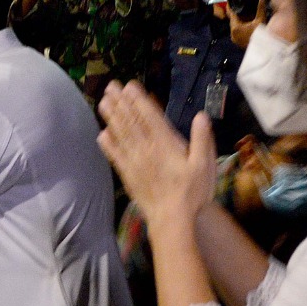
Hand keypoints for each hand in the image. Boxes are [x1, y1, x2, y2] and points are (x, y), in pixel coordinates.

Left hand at [97, 80, 215, 226]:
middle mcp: (146, 149)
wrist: (171, 219)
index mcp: (165, 144)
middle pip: (131, 121)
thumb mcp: (204, 165)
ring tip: (103, 102)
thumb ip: (202, 139)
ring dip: (111, 117)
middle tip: (110, 86)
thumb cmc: (192, 193)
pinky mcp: (127, 175)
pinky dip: (108, 144)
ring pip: (120, 135)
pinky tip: (101, 134)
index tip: (129, 86)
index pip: (149, 116)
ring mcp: (134, 162)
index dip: (139, 100)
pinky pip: (115, 156)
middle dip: (121, 103)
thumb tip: (201, 116)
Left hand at [228, 0, 266, 49]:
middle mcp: (232, 33)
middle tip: (239, 2)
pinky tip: (246, 21)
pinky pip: (237, 31)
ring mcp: (235, 39)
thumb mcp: (261, 20)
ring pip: (235, 25)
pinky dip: (240, 25)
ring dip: (239, 19)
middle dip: (236, 11)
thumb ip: (261, 7)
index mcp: (235, 27)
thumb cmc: (261, 35)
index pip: (231, 13)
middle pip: (233, 20)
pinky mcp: (238, 42)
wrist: (264, 51)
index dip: (231, 5)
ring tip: (243, 10)